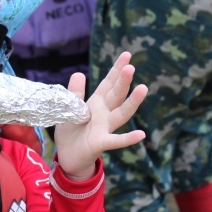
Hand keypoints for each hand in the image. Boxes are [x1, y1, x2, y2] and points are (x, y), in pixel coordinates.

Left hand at [53, 52, 147, 180]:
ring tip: (143, 88)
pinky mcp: (101, 143)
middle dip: (123, 81)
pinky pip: (116, 140)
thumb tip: (79, 73)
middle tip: (130, 66)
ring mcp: (106, 128)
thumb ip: (75, 93)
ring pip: (121, 113)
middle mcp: (105, 113)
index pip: (109, 83)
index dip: (117, 69)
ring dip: (132, 102)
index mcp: (97, 103)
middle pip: (116, 95)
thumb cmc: (71, 132)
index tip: (127, 54)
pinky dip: (128, 138)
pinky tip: (141, 134)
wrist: (67, 157)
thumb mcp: (69, 109)